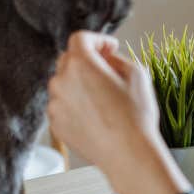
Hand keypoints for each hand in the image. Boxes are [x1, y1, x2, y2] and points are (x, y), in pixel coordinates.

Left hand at [48, 31, 188, 193]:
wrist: (128, 154)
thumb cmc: (135, 115)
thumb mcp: (137, 74)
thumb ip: (116, 59)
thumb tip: (106, 59)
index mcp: (80, 64)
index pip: (80, 38)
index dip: (98, 39)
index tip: (110, 47)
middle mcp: (61, 81)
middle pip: (68, 59)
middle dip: (87, 60)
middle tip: (108, 69)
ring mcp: (55, 104)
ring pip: (65, 83)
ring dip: (81, 83)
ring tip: (104, 97)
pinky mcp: (56, 124)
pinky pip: (64, 105)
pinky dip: (76, 104)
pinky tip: (98, 115)